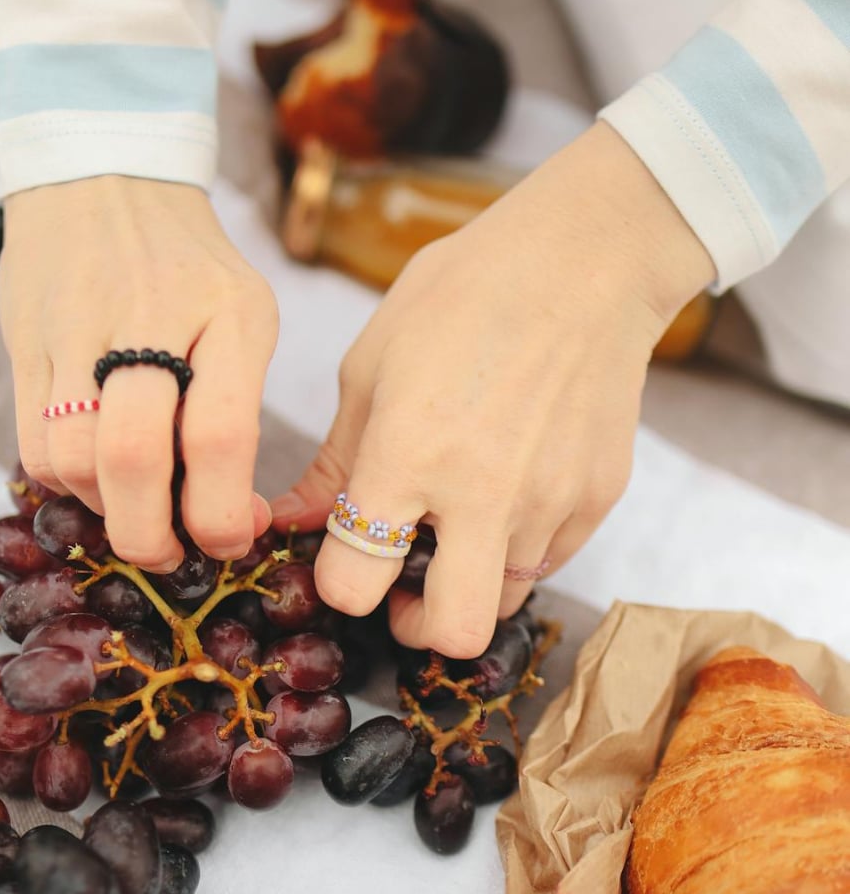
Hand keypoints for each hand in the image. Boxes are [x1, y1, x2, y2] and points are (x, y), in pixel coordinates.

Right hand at [0, 176, 277, 569]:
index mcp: (227, 314)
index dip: (221, 512)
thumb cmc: (187, 265)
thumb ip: (236, 409)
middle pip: (132, 458)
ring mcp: (77, 328)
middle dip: (149, 534)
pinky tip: (92, 473)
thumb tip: (232, 521)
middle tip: (168, 556)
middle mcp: (149, 318)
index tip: (229, 542)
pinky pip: (34, 445)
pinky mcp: (25, 342)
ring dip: (104, 509)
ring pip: (73, 460)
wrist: (102, 172)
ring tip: (131, 505)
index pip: (219, 434)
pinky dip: (65, 483)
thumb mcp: (240, 316)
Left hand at [270, 123, 714, 656]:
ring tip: (458, 529)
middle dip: (415, 625)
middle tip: (403, 588)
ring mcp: (549, 504)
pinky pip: (550, 561)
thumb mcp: (372, 366)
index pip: (355, 583)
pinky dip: (519, 548)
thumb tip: (294, 521)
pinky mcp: (598, 499)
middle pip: (450, 632)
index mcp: (408, 457)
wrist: (584, 261)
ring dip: (469, 583)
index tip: (343, 561)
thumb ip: (335, 461)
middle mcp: (482, 495)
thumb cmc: (463, 295)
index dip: (338, 583)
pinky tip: (505, 494)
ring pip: (503, 602)